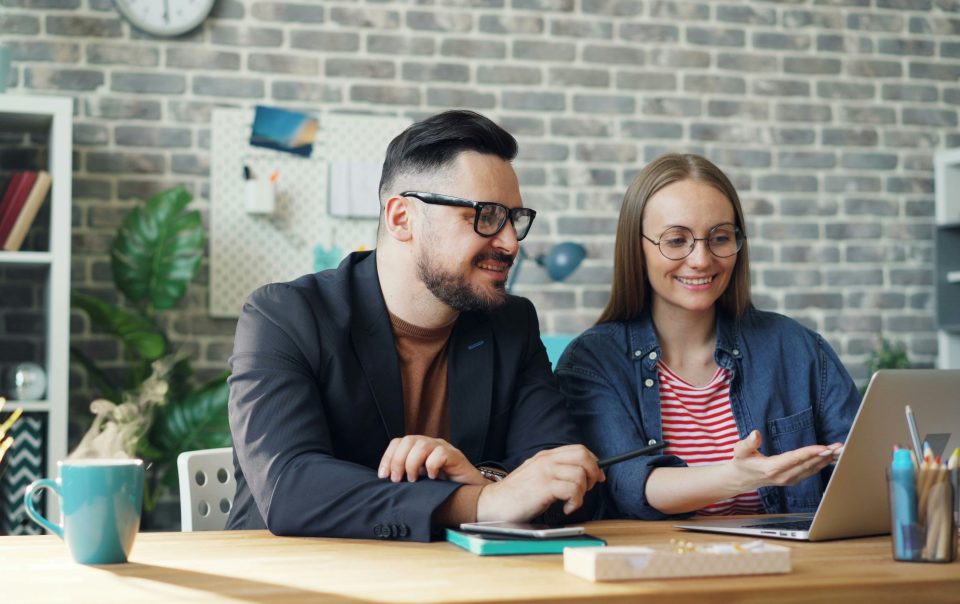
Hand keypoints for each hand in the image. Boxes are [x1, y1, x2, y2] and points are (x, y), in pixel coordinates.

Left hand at [378, 435, 484, 484]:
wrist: (471, 493)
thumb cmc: (444, 487)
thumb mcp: (420, 480)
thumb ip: (405, 476)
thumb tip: (386, 480)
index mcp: (418, 448)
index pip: (398, 442)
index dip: (388, 457)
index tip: (383, 476)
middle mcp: (430, 444)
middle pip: (408, 440)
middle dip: (398, 460)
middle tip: (397, 479)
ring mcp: (443, 448)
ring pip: (422, 445)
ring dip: (412, 463)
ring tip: (414, 480)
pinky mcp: (455, 456)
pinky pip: (439, 454)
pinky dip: (432, 466)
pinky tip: (433, 478)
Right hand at [476, 445, 604, 521]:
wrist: (492, 503)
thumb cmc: (514, 495)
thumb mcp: (536, 475)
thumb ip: (554, 471)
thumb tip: (580, 475)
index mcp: (545, 456)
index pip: (579, 449)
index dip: (593, 463)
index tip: (597, 477)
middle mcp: (546, 460)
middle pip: (583, 456)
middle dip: (593, 473)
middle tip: (587, 489)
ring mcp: (545, 472)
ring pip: (580, 474)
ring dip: (582, 492)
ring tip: (571, 502)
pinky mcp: (544, 486)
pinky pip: (572, 490)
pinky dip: (575, 502)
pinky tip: (566, 508)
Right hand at [729, 430, 842, 490]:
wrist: (742, 479)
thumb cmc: (742, 462)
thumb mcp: (739, 451)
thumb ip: (747, 443)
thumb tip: (755, 433)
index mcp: (771, 468)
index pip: (794, 459)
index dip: (809, 453)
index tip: (823, 448)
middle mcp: (783, 476)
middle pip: (807, 465)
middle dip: (824, 455)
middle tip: (839, 447)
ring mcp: (789, 480)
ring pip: (812, 469)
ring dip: (827, 460)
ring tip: (840, 451)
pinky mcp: (794, 480)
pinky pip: (811, 472)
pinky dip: (822, 465)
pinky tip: (832, 458)